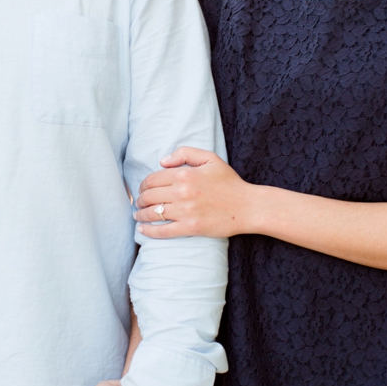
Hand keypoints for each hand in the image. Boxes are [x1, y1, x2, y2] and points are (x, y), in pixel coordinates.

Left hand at [135, 147, 252, 238]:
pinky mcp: (190, 227)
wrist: (248, 206)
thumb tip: (162, 161)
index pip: (152, 180)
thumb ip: (185, 153)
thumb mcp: (210, 159)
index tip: (142, 190)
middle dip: (139, 201)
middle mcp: (182, 192)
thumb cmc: (229, 182)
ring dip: (140, 215)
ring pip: (152, 214)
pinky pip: (162, 231)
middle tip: (138, 204)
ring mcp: (185, 211)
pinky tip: (142, 230)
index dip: (143, 186)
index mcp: (184, 175)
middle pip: (148, 197)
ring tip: (138, 216)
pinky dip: (149, 231)